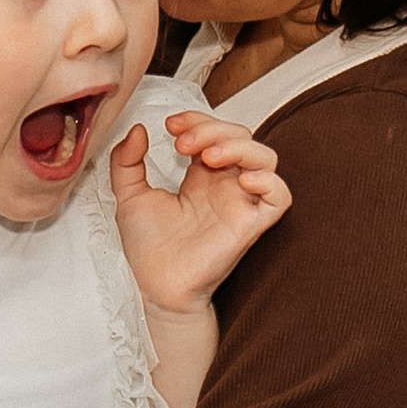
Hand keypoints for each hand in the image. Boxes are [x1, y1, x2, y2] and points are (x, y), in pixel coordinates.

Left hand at [109, 111, 289, 318]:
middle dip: (213, 129)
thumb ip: (127, 162)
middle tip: (184, 142)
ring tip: (208, 156)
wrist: (156, 287)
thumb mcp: (129, 196)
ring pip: (265, 159)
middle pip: (242, 137)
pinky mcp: (251, 225)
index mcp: (201, 176)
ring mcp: (240, 203)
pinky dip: (269, 182)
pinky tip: (242, 180)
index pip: (215, 132)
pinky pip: (280, 197)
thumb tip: (139, 131)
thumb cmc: (149, 249)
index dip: (198, 120)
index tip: (171, 125)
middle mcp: (225, 186)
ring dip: (240, 147)